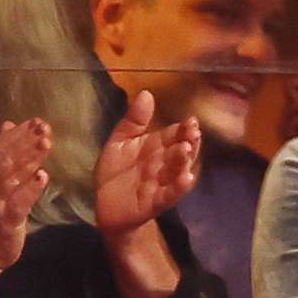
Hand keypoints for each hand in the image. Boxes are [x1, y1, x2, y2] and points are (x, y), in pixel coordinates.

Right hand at [0, 119, 51, 291]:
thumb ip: (0, 153)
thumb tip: (9, 125)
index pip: (0, 146)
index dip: (19, 133)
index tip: (37, 120)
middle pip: (6, 157)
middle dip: (26, 141)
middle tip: (45, 128)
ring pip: (13, 176)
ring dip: (30, 158)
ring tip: (46, 143)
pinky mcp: (5, 219)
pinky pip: (20, 201)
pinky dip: (31, 188)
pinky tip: (43, 176)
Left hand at [95, 90, 199, 237]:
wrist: (104, 204)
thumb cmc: (116, 170)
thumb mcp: (120, 141)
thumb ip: (133, 120)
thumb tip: (146, 93)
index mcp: (157, 146)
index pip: (175, 134)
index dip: (183, 128)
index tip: (191, 121)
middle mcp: (164, 163)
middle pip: (180, 151)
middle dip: (188, 142)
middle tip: (193, 133)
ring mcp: (162, 182)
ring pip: (177, 170)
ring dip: (183, 161)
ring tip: (186, 150)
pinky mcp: (156, 201)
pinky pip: (169, 194)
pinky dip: (178, 187)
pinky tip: (186, 179)